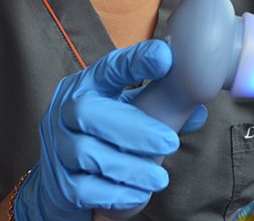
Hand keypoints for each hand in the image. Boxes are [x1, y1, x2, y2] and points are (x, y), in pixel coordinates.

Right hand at [14, 40, 208, 220]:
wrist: (60, 183)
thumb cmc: (101, 138)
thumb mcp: (127, 114)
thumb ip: (159, 110)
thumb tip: (198, 111)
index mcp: (87, 86)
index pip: (108, 67)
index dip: (134, 61)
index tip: (165, 58)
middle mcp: (64, 111)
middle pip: (88, 112)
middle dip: (134, 128)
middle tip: (170, 142)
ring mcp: (56, 147)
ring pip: (85, 153)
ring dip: (129, 166)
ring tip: (159, 177)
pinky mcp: (58, 183)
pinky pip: (83, 188)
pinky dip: (115, 193)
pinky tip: (139, 194)